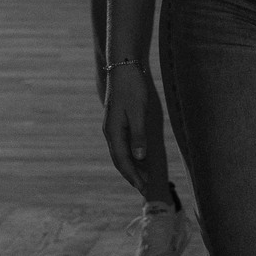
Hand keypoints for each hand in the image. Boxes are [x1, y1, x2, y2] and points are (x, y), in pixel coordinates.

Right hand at [102, 63, 161, 191]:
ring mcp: (113, 127)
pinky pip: (124, 144)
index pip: (123, 161)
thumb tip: (140, 157)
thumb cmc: (132, 87)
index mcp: (113, 132)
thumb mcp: (138, 111)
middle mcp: (110, 132)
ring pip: (121, 153)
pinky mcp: (118, 121)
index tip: (143, 188)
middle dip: (132, 176)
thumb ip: (138, 134)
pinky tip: (140, 158)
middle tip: (145, 189)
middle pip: (120, 160)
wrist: (123, 66)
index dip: (133, 176)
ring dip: (132, 167)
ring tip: (144, 178)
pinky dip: (132, 155)